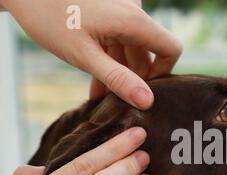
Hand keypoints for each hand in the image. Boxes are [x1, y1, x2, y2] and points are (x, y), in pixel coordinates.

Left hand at [2, 0, 181, 108]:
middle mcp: (132, 13)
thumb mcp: (84, 55)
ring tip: (102, 100)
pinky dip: (108, 62)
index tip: (144, 90)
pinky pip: (117, 43)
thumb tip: (147, 101)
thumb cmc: (49, 17)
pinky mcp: (107, 15)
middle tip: (117, 103)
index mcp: (134, 20)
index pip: (171, 48)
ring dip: (118, 74)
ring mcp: (119, 13)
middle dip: (134, 79)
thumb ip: (118, 79)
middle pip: (148, 52)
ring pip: (130, 50)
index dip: (163, 72)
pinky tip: (95, 85)